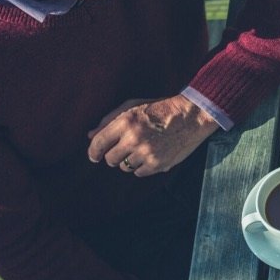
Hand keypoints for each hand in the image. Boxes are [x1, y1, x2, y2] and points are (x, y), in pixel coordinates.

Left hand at [87, 94, 218, 175]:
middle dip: (113, 155)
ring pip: (124, 167)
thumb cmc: (159, 109)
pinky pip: (139, 172)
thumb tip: (90, 136)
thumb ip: (108, 120)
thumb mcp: (132, 106)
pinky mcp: (158, 164)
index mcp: (125, 122)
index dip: (93, 152)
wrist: (190, 116)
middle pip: (110, 159)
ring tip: (142, 149)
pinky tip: (151, 154)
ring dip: (129, 160)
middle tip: (123, 149)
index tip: (94, 156)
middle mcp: (134, 139)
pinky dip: (142, 166)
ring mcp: (146, 153)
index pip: (98, 143)